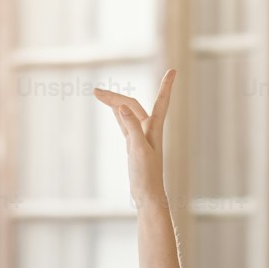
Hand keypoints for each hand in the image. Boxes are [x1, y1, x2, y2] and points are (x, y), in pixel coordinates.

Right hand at [95, 68, 175, 207]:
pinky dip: (118, 115)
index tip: (173, 71)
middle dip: (115, 96)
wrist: (148, 196)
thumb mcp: (138, 150)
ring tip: (99, 94)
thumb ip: (132, 127)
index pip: (161, 102)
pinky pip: (125, 124)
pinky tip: (114, 110)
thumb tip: (122, 107)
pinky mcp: (134, 146)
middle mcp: (149, 130)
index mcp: (154, 129)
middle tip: (95, 91)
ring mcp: (140, 138)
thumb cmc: (147, 176)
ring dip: (114, 103)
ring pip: (127, 113)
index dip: (166, 86)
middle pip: (132, 106)